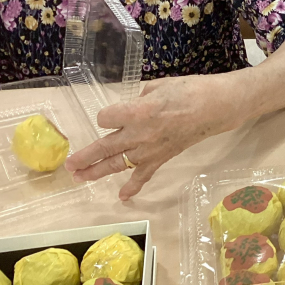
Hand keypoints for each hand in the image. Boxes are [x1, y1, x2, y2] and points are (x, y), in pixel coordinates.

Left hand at [65, 74, 249, 199]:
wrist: (215, 107)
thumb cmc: (188, 90)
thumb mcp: (158, 86)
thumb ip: (139, 99)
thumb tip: (132, 109)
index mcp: (137, 111)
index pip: (106, 118)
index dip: (108, 115)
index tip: (114, 113)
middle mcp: (139, 134)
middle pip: (104, 147)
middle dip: (85, 157)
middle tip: (69, 165)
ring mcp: (149, 149)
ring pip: (117, 164)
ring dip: (97, 172)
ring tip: (79, 177)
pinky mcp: (161, 158)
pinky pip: (143, 175)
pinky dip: (133, 187)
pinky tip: (122, 197)